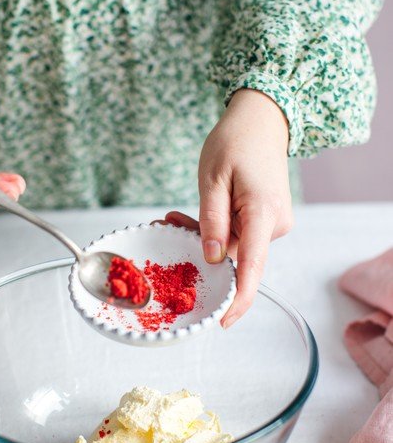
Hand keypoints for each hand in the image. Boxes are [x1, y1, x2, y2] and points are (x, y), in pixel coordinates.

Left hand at [163, 89, 292, 327]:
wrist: (263, 120)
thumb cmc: (236, 142)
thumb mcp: (213, 178)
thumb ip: (211, 220)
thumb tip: (212, 260)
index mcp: (264, 214)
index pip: (252, 266)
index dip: (238, 299)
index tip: (223, 322)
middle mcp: (275, 225)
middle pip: (235, 258)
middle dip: (199, 253)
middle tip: (167, 225)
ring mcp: (272, 225)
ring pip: (232, 248)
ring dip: (202, 239)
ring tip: (173, 217)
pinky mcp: (265, 222)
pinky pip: (236, 237)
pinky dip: (212, 231)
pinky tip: (189, 217)